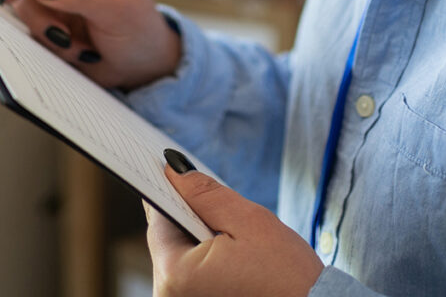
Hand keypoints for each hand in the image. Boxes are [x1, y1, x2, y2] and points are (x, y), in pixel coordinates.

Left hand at [146, 157, 322, 296]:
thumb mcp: (249, 222)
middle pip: (168, 239)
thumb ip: (206, 194)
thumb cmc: (287, 278)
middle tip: (222, 210)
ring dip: (199, 239)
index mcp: (176, 275)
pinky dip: (205, 259)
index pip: (159, 218)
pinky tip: (231, 256)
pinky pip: (191, 275)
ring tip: (233, 238)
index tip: (174, 167)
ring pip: (181, 257)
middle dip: (191, 217)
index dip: (170, 189)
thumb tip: (174, 170)